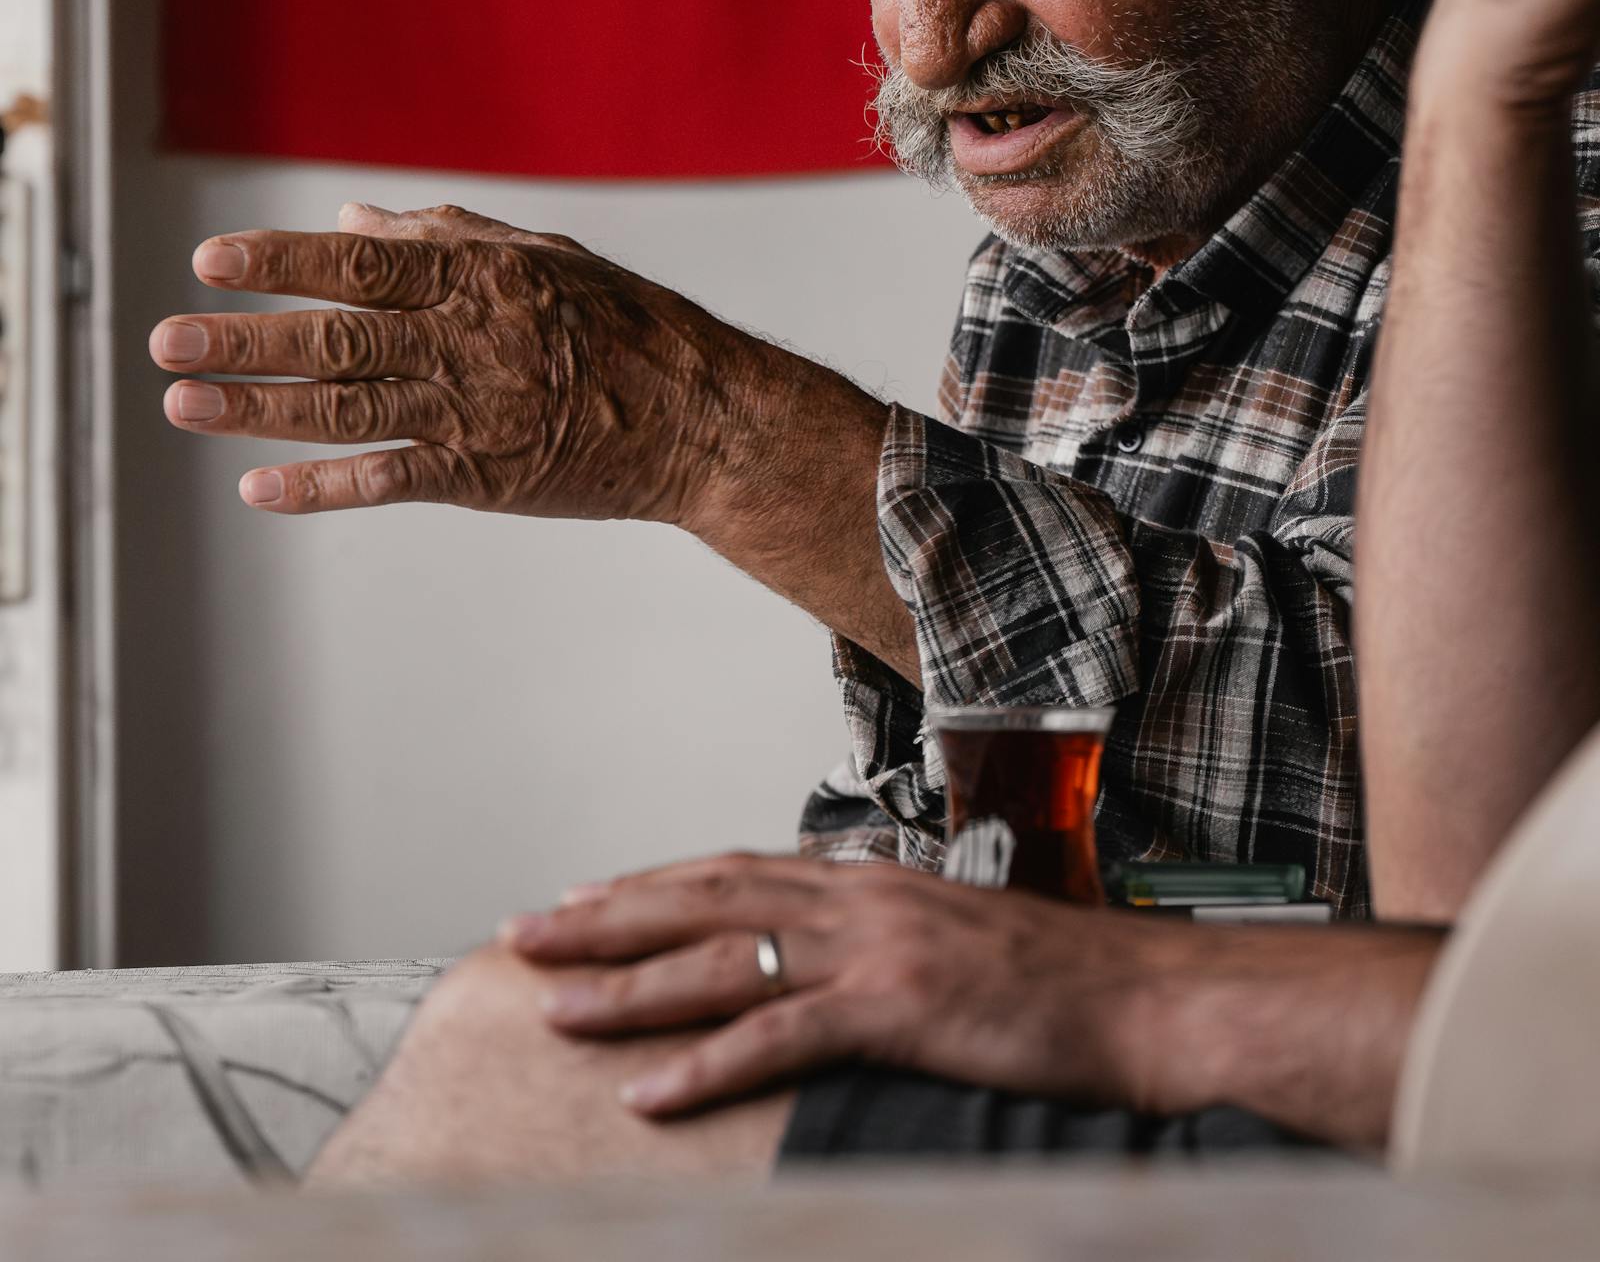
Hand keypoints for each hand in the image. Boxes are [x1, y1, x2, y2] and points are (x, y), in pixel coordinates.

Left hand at [148, 201, 758, 522]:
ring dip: (257, 409)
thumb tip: (349, 224)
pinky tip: (260, 489)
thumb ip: (444, 236)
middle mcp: (467, 338)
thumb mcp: (539, 256)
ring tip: (182, 404)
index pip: (358, 263)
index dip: (279, 261)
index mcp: (478, 275)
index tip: (208, 261)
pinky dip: (321, 487)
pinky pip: (389, 480)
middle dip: (244, 337)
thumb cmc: (622, 324)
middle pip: (334, 337)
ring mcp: (473, 410)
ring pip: (344, 408)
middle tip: (169, 339)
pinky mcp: (484, 477)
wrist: (698, 416)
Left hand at [502, 851, 1169, 1115]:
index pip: (731, 871)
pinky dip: (705, 1063)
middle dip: (606, 917)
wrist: (1142, 999)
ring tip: (554, 1008)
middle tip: (525, 935)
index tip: (580, 897)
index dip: (649, 885)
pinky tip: (648, 1090)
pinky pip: (779, 1036)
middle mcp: (856, 896)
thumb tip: (817, 966)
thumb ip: (876, 942)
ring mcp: (874, 948)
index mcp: (865, 879)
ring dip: (629, 986)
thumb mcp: (948, 942)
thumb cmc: (1053, 981)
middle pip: (703, 898)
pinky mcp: (896, 1007)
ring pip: (723, 959)